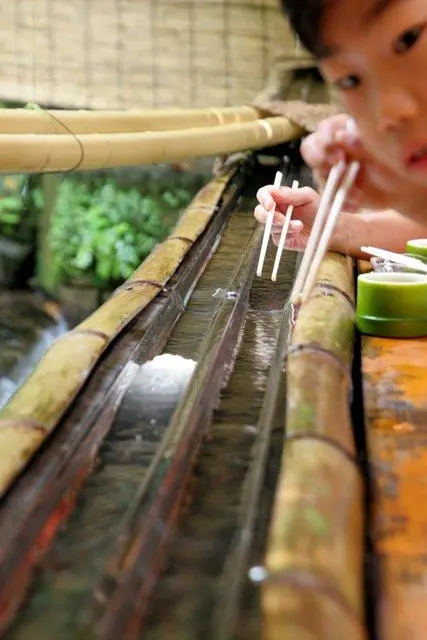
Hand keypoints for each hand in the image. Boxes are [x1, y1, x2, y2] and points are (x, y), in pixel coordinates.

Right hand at [254, 184, 319, 249]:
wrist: (329, 228)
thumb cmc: (319, 209)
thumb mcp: (308, 196)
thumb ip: (291, 194)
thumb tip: (273, 192)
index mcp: (280, 197)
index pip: (263, 194)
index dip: (263, 198)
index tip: (270, 204)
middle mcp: (276, 211)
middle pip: (259, 212)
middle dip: (268, 216)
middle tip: (282, 220)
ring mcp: (277, 226)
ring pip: (269, 226)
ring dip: (284, 226)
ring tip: (300, 225)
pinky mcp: (281, 239)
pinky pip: (277, 238)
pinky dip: (288, 235)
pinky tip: (298, 233)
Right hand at [301, 114, 426, 220]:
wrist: (400, 186)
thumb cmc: (392, 159)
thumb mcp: (379, 147)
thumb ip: (359, 140)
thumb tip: (340, 136)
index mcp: (342, 131)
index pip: (323, 129)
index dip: (324, 138)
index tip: (334, 147)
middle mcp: (332, 149)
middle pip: (311, 149)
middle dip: (319, 158)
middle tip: (335, 166)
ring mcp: (330, 170)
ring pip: (320, 176)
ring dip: (335, 185)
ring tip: (356, 194)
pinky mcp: (332, 190)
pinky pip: (328, 197)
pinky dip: (340, 201)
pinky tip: (355, 203)